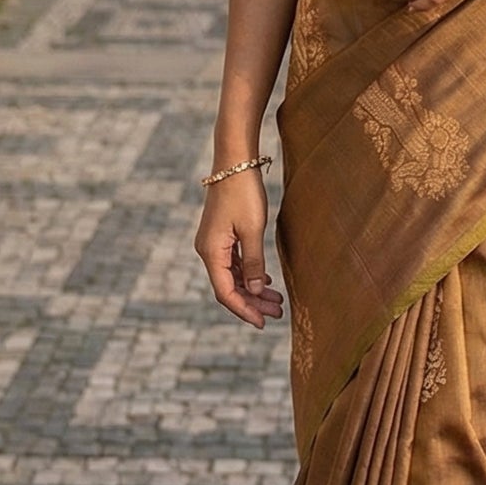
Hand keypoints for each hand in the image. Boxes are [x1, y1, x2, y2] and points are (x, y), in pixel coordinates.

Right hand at [195, 169, 284, 329]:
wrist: (234, 162)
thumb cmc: (244, 193)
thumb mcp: (253, 230)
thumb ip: (253, 262)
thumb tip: (253, 290)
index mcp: (211, 252)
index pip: (225, 292)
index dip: (244, 310)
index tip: (263, 322)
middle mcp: (207, 250)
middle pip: (229, 287)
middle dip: (252, 302)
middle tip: (278, 313)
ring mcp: (213, 243)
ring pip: (232, 276)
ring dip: (253, 290)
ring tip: (276, 301)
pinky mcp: (221, 235)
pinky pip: (233, 263)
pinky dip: (248, 275)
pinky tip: (265, 282)